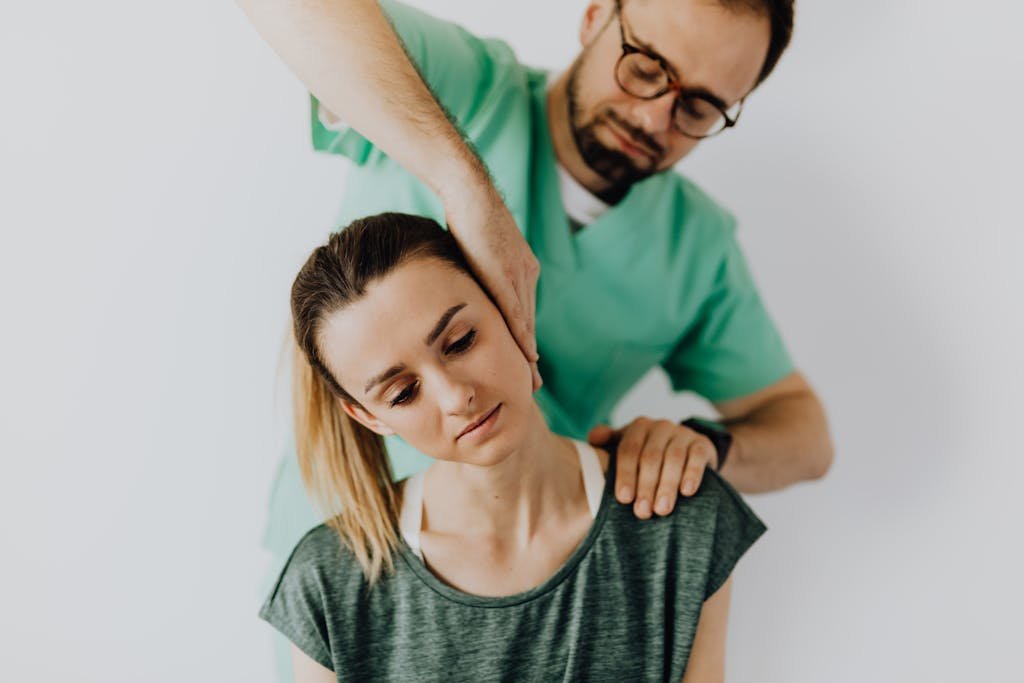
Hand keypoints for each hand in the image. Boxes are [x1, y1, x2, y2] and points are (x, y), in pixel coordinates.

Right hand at [443, 185, 541, 389]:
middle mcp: (526, 274)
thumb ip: (480, 274)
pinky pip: (515, 311)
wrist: (469, 191)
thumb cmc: (468, 215)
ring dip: (528, 352)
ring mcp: (518, 274)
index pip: (524, 312)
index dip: (525, 339)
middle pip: (529, 323)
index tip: (528, 364)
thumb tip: (468, 292)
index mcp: (523, 269)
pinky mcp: (504, 274)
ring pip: (525, 322)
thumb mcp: (478, 252)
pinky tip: (526, 354)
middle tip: (535, 383)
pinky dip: (521, 335)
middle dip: (530, 354)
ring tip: (531, 379)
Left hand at [588, 418, 717, 518]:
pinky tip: (687, 492)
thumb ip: (608, 443)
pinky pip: (697, 457)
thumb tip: (592, 438)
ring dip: (667, 486)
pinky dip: (692, 474)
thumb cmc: (648, 454)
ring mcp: (682, 434)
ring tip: (662, 510)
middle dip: (645, 486)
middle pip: (650, 457)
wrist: (687, 449)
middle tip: (642, 512)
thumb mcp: (628, 446)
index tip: (623, 499)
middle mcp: (660, 427)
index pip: (628, 450)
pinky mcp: (702, 444)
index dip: (625, 474)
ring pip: (673, 458)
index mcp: (638, 427)